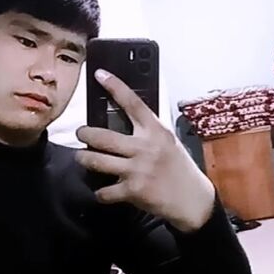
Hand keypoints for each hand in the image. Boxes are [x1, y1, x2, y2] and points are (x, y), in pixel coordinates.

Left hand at [75, 69, 214, 231]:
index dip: (115, 86)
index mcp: (156, 131)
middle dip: (85, 133)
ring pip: (96, 161)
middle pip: (103, 135)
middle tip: (81, 133)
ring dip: (84, 159)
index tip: (99, 74)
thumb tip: (127, 117)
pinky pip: (104, 191)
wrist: (192, 199)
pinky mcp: (133, 191)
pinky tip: (102, 191)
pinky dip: (100, 192)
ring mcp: (137, 169)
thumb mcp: (168, 142)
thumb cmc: (180, 167)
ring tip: (82, 157)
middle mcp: (145, 147)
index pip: (133, 103)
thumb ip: (149, 131)